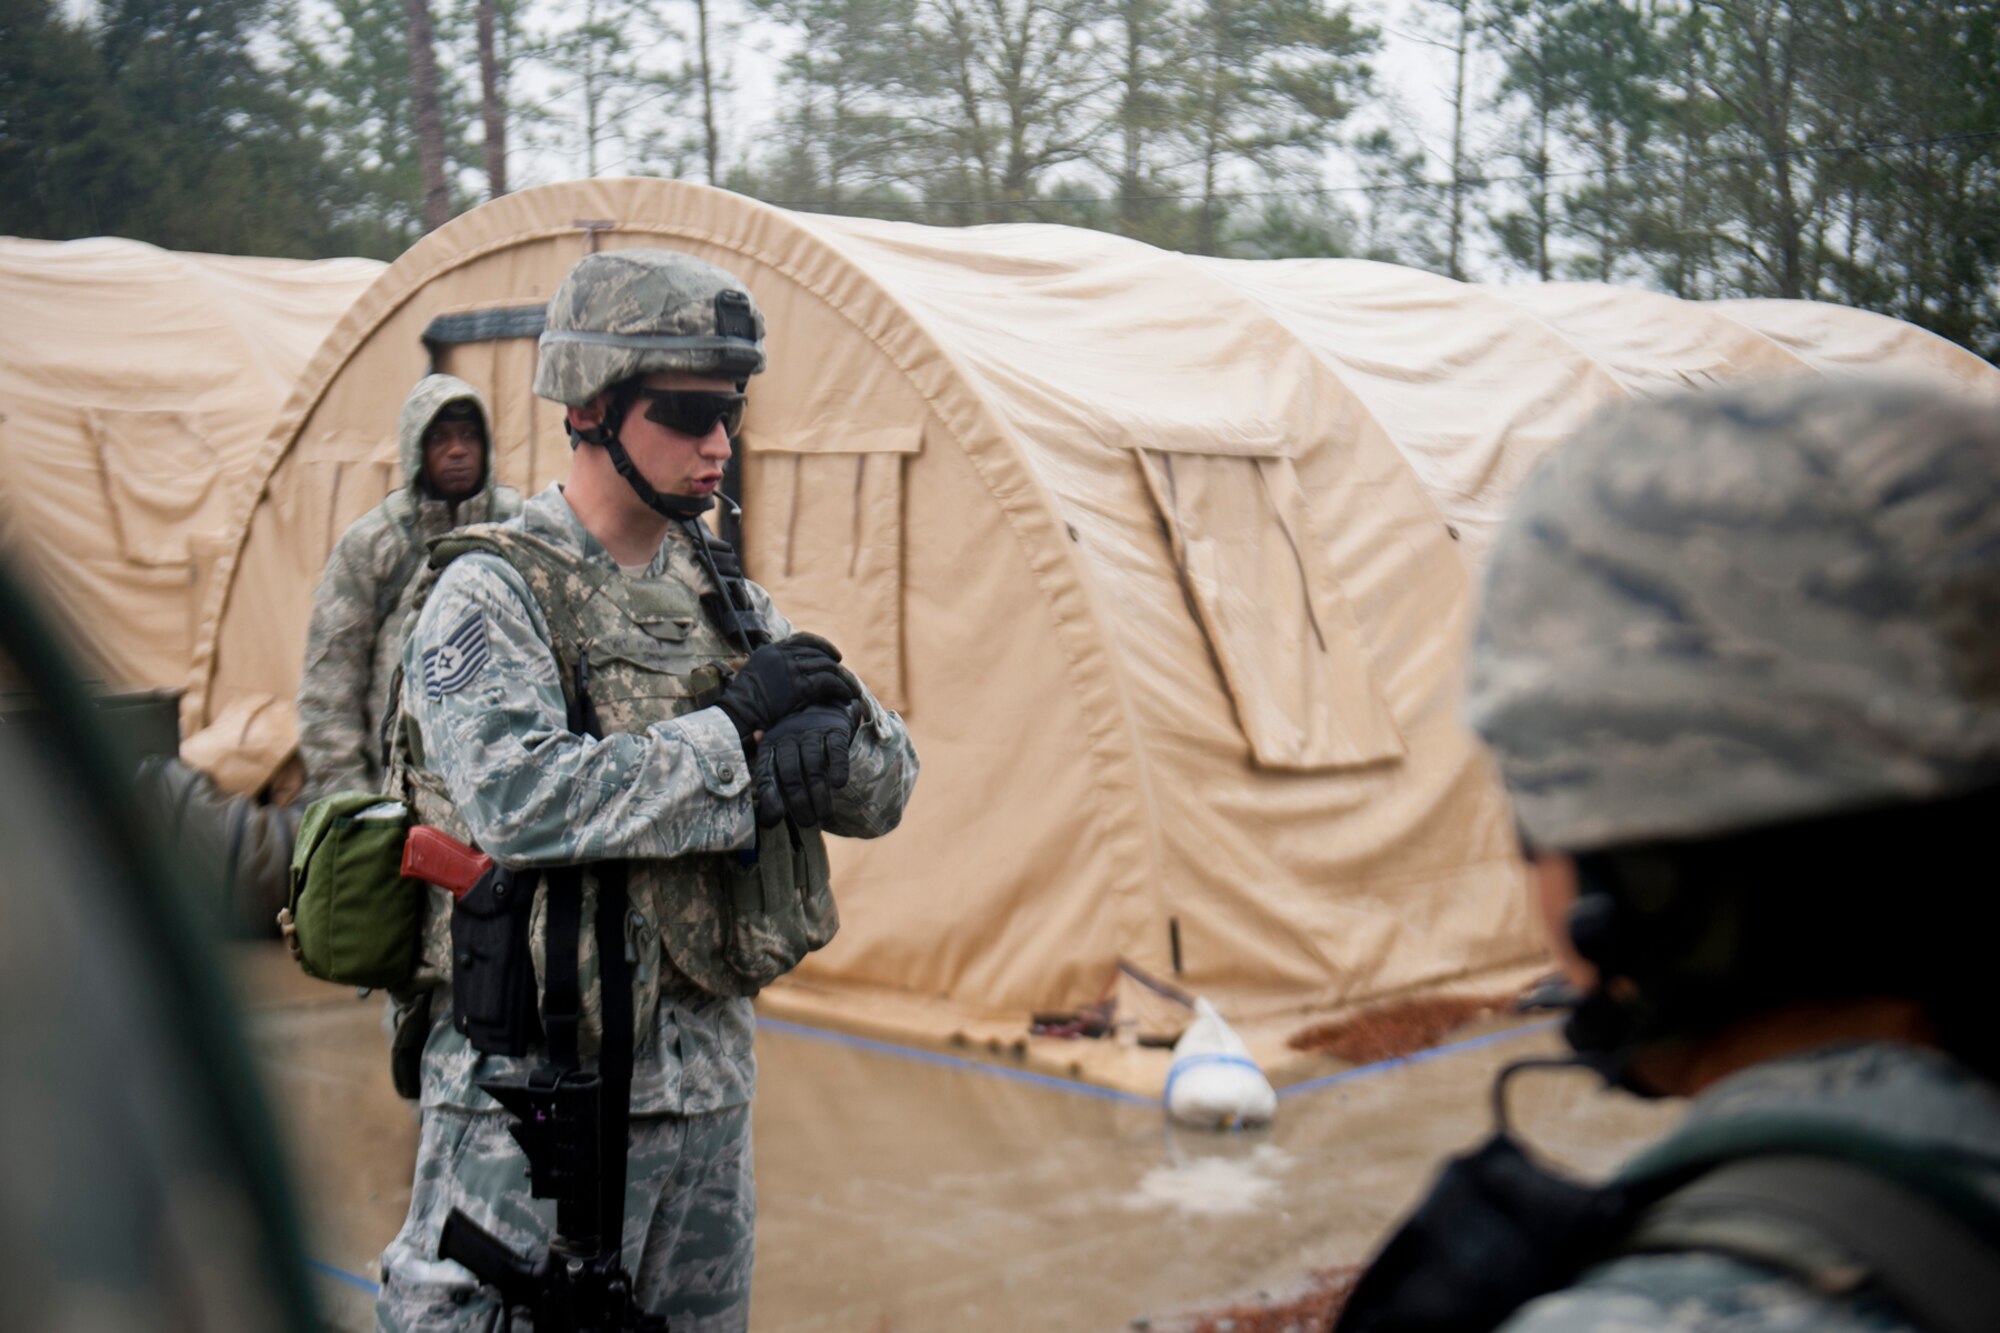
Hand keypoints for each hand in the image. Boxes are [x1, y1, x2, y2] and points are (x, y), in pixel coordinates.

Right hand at [714, 633, 853, 742]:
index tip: (835, 655)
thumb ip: (771, 666)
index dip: (822, 645)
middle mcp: (782, 655)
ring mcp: (790, 670)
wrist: (738, 714)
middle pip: (818, 653)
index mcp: (771, 650)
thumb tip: (787, 665)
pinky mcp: (799, 687)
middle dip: (835, 664)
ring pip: (826, 666)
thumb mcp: (754, 673)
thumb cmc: (744, 701)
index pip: (803, 639)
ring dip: (842, 678)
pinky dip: (841, 688)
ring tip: (850, 688)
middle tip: (845, 676)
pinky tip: (846, 695)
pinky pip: (828, 682)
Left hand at [754, 702, 859, 827]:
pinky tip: (839, 785)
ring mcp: (811, 732)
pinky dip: (838, 767)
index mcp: (770, 746)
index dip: (770, 798)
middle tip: (807, 823)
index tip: (776, 819)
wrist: (820, 705)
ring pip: (813, 766)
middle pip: (790, 774)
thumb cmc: (796, 742)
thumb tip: (766, 819)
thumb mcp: (777, 755)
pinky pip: (836, 750)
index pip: (766, 774)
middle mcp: (788, 738)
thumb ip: (771, 782)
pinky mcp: (834, 730)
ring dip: (818, 794)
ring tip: (824, 816)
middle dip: (798, 802)